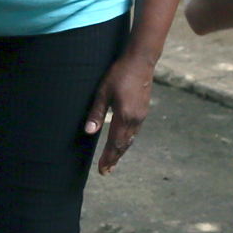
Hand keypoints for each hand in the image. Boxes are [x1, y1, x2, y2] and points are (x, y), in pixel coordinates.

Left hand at [84, 49, 156, 173]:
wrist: (141, 61)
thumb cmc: (119, 74)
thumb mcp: (103, 92)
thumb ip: (96, 113)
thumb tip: (89, 132)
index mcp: (124, 116)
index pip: (114, 143)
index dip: (108, 157)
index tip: (102, 169)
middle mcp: (135, 119)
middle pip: (124, 145)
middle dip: (114, 158)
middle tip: (106, 171)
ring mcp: (141, 116)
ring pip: (130, 139)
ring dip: (121, 151)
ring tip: (113, 161)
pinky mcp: (143, 111)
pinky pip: (134, 132)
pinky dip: (127, 141)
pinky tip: (122, 142)